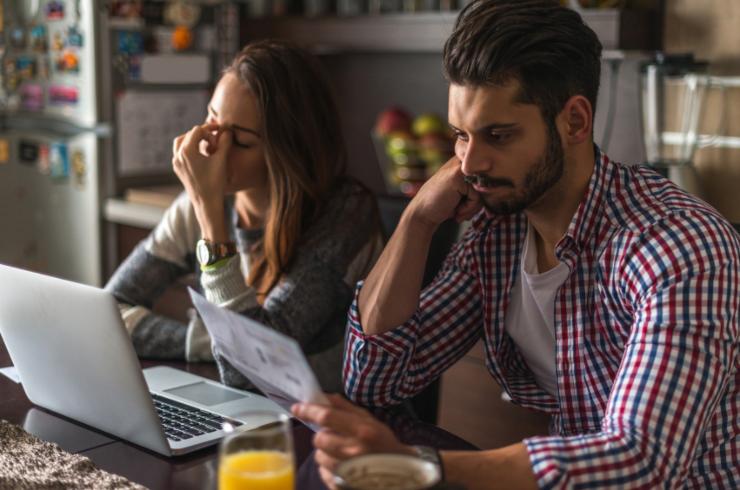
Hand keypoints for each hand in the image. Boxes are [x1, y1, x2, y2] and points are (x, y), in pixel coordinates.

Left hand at [172, 122, 231, 207]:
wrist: (206, 203)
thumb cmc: (215, 182)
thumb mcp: (221, 160)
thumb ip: (224, 143)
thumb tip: (227, 131)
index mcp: (187, 151)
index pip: (197, 130)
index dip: (210, 129)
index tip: (220, 134)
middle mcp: (178, 155)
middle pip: (188, 134)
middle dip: (202, 134)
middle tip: (215, 139)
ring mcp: (176, 163)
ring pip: (181, 142)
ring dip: (193, 139)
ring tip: (206, 143)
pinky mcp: (177, 169)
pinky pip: (179, 152)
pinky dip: (189, 148)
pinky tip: (200, 153)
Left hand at [292, 394, 413, 489]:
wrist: (398, 474)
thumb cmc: (383, 443)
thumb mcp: (370, 421)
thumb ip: (346, 408)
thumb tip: (323, 397)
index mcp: (362, 431)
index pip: (327, 417)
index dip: (309, 411)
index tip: (297, 407)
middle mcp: (353, 451)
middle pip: (319, 438)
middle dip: (322, 435)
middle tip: (334, 436)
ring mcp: (347, 471)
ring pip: (318, 456)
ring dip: (325, 453)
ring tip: (340, 453)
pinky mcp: (340, 484)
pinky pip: (323, 472)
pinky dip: (328, 468)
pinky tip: (342, 466)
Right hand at [407, 156, 481, 228]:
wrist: (422, 214)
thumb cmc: (443, 205)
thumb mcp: (463, 193)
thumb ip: (478, 187)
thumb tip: (500, 187)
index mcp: (462, 163)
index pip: (486, 175)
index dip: (481, 193)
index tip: (465, 204)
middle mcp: (460, 162)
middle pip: (486, 183)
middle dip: (477, 203)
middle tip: (463, 212)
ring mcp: (458, 167)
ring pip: (482, 191)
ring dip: (472, 208)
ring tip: (458, 212)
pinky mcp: (456, 176)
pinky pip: (476, 196)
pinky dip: (468, 208)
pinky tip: (455, 211)